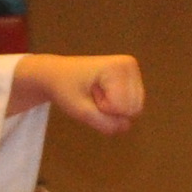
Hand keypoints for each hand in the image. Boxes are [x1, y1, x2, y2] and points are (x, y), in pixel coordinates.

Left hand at [11, 53, 143, 133]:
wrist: (57, 74)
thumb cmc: (66, 89)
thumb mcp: (81, 111)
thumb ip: (105, 123)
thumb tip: (126, 126)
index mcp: (118, 66)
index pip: (122, 107)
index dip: (103, 108)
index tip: (88, 93)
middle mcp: (129, 65)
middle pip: (133, 109)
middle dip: (110, 109)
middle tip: (92, 94)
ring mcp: (133, 71)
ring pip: (134, 109)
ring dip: (113, 109)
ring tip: (96, 94)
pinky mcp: (133, 79)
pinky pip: (132, 106)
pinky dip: (116, 106)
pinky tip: (102, 93)